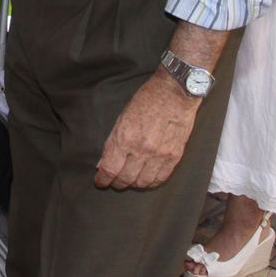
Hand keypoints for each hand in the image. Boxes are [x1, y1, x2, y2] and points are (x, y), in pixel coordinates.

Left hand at [93, 73, 200, 189]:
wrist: (175, 92)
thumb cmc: (146, 100)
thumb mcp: (122, 118)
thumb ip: (114, 142)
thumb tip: (105, 161)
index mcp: (125, 138)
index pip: (110, 169)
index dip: (103, 179)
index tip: (101, 182)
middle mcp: (141, 150)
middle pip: (125, 179)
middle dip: (117, 183)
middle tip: (114, 182)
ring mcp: (159, 154)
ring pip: (143, 183)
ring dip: (134, 184)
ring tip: (131, 180)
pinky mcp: (174, 156)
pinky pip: (161, 178)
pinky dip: (152, 182)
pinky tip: (147, 179)